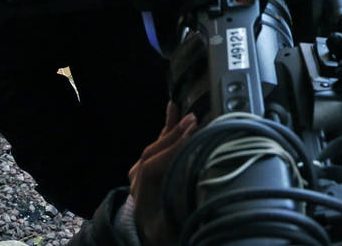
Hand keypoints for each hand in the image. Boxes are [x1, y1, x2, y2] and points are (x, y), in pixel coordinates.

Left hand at [130, 102, 197, 245]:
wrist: (154, 243)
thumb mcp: (175, 228)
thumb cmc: (167, 237)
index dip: (173, 149)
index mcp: (143, 204)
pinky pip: (156, 148)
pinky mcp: (147, 177)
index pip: (152, 168)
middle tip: (194, 120)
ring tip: (190, 117)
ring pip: (152, 150)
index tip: (193, 133)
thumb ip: (185, 207)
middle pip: (150, 155)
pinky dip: (165, 129)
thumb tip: (204, 180)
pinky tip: (173, 109)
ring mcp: (139, 183)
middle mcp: (137, 191)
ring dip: (171, 131)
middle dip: (173, 136)